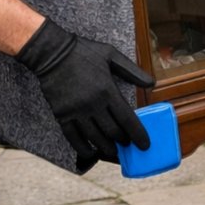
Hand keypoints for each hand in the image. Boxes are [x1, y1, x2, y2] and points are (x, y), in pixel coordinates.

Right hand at [15, 18, 156, 163]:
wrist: (52, 52)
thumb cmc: (83, 52)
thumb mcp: (111, 55)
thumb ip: (132, 70)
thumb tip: (152, 83)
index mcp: (107, 90)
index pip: (127, 119)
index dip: (137, 135)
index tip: (144, 145)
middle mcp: (93, 104)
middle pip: (112, 131)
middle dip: (123, 141)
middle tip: (128, 144)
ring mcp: (76, 111)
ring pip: (95, 137)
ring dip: (107, 147)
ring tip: (113, 150)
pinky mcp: (62, 115)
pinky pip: (73, 138)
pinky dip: (83, 148)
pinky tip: (91, 153)